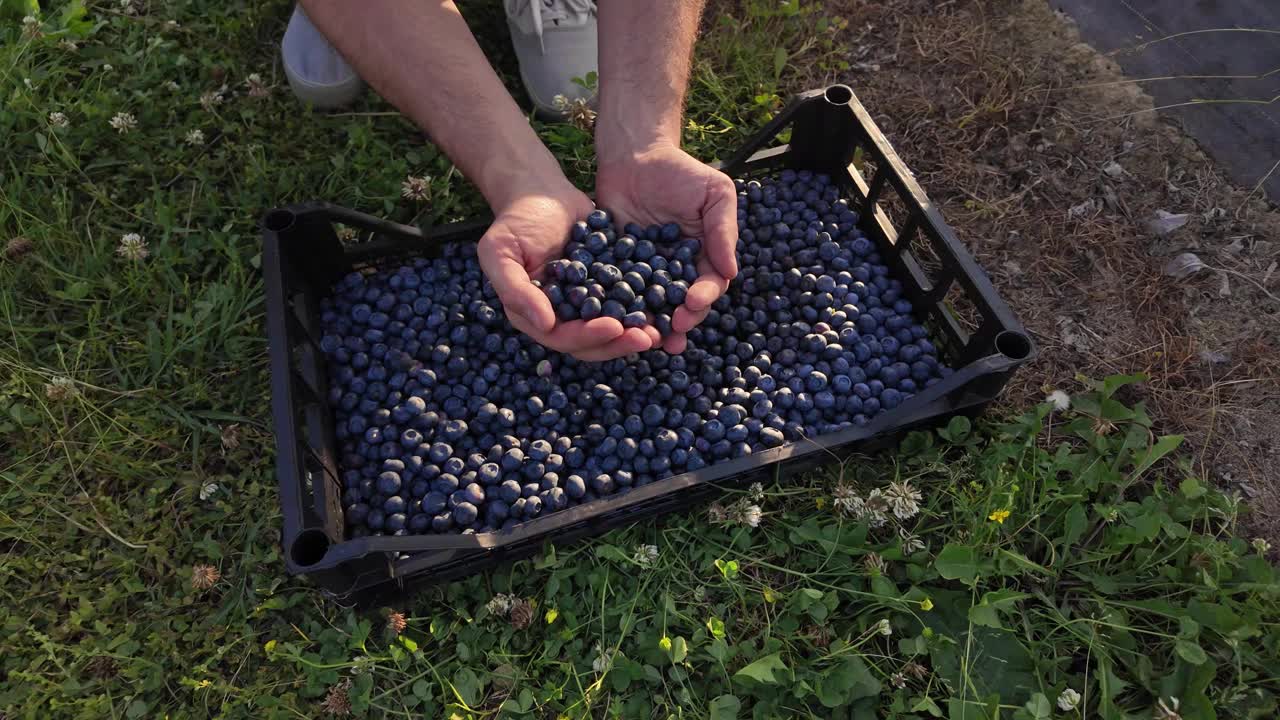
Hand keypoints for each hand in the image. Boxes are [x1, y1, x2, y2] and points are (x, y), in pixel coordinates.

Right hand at [477, 186, 657, 360]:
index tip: (615, 327)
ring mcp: (585, 303)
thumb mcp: (500, 252)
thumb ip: (516, 290)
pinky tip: (667, 305)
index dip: (588, 336)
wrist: (541, 191)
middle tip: (649, 337)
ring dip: (636, 331)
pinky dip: (645, 307)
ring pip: (612, 328)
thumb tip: (545, 325)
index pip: (562, 337)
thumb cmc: (516, 220)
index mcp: (533, 315)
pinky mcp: (606, 286)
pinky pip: (627, 302)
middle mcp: (560, 316)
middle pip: (592, 342)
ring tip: (663, 330)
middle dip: (619, 342)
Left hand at [595, 142, 738, 353]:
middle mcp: (675, 272)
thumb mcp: (714, 194)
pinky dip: (614, 308)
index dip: (702, 297)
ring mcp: (644, 273)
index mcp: (702, 258)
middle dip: (678, 322)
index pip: (708, 285)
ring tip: (644, 340)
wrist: (634, 155)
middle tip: (671, 333)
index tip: (693, 303)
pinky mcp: (615, 269)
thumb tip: (731, 272)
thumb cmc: (681, 172)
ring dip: (648, 326)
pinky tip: (611, 320)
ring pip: (649, 307)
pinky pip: (615, 292)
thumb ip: (723, 231)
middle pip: (680, 306)